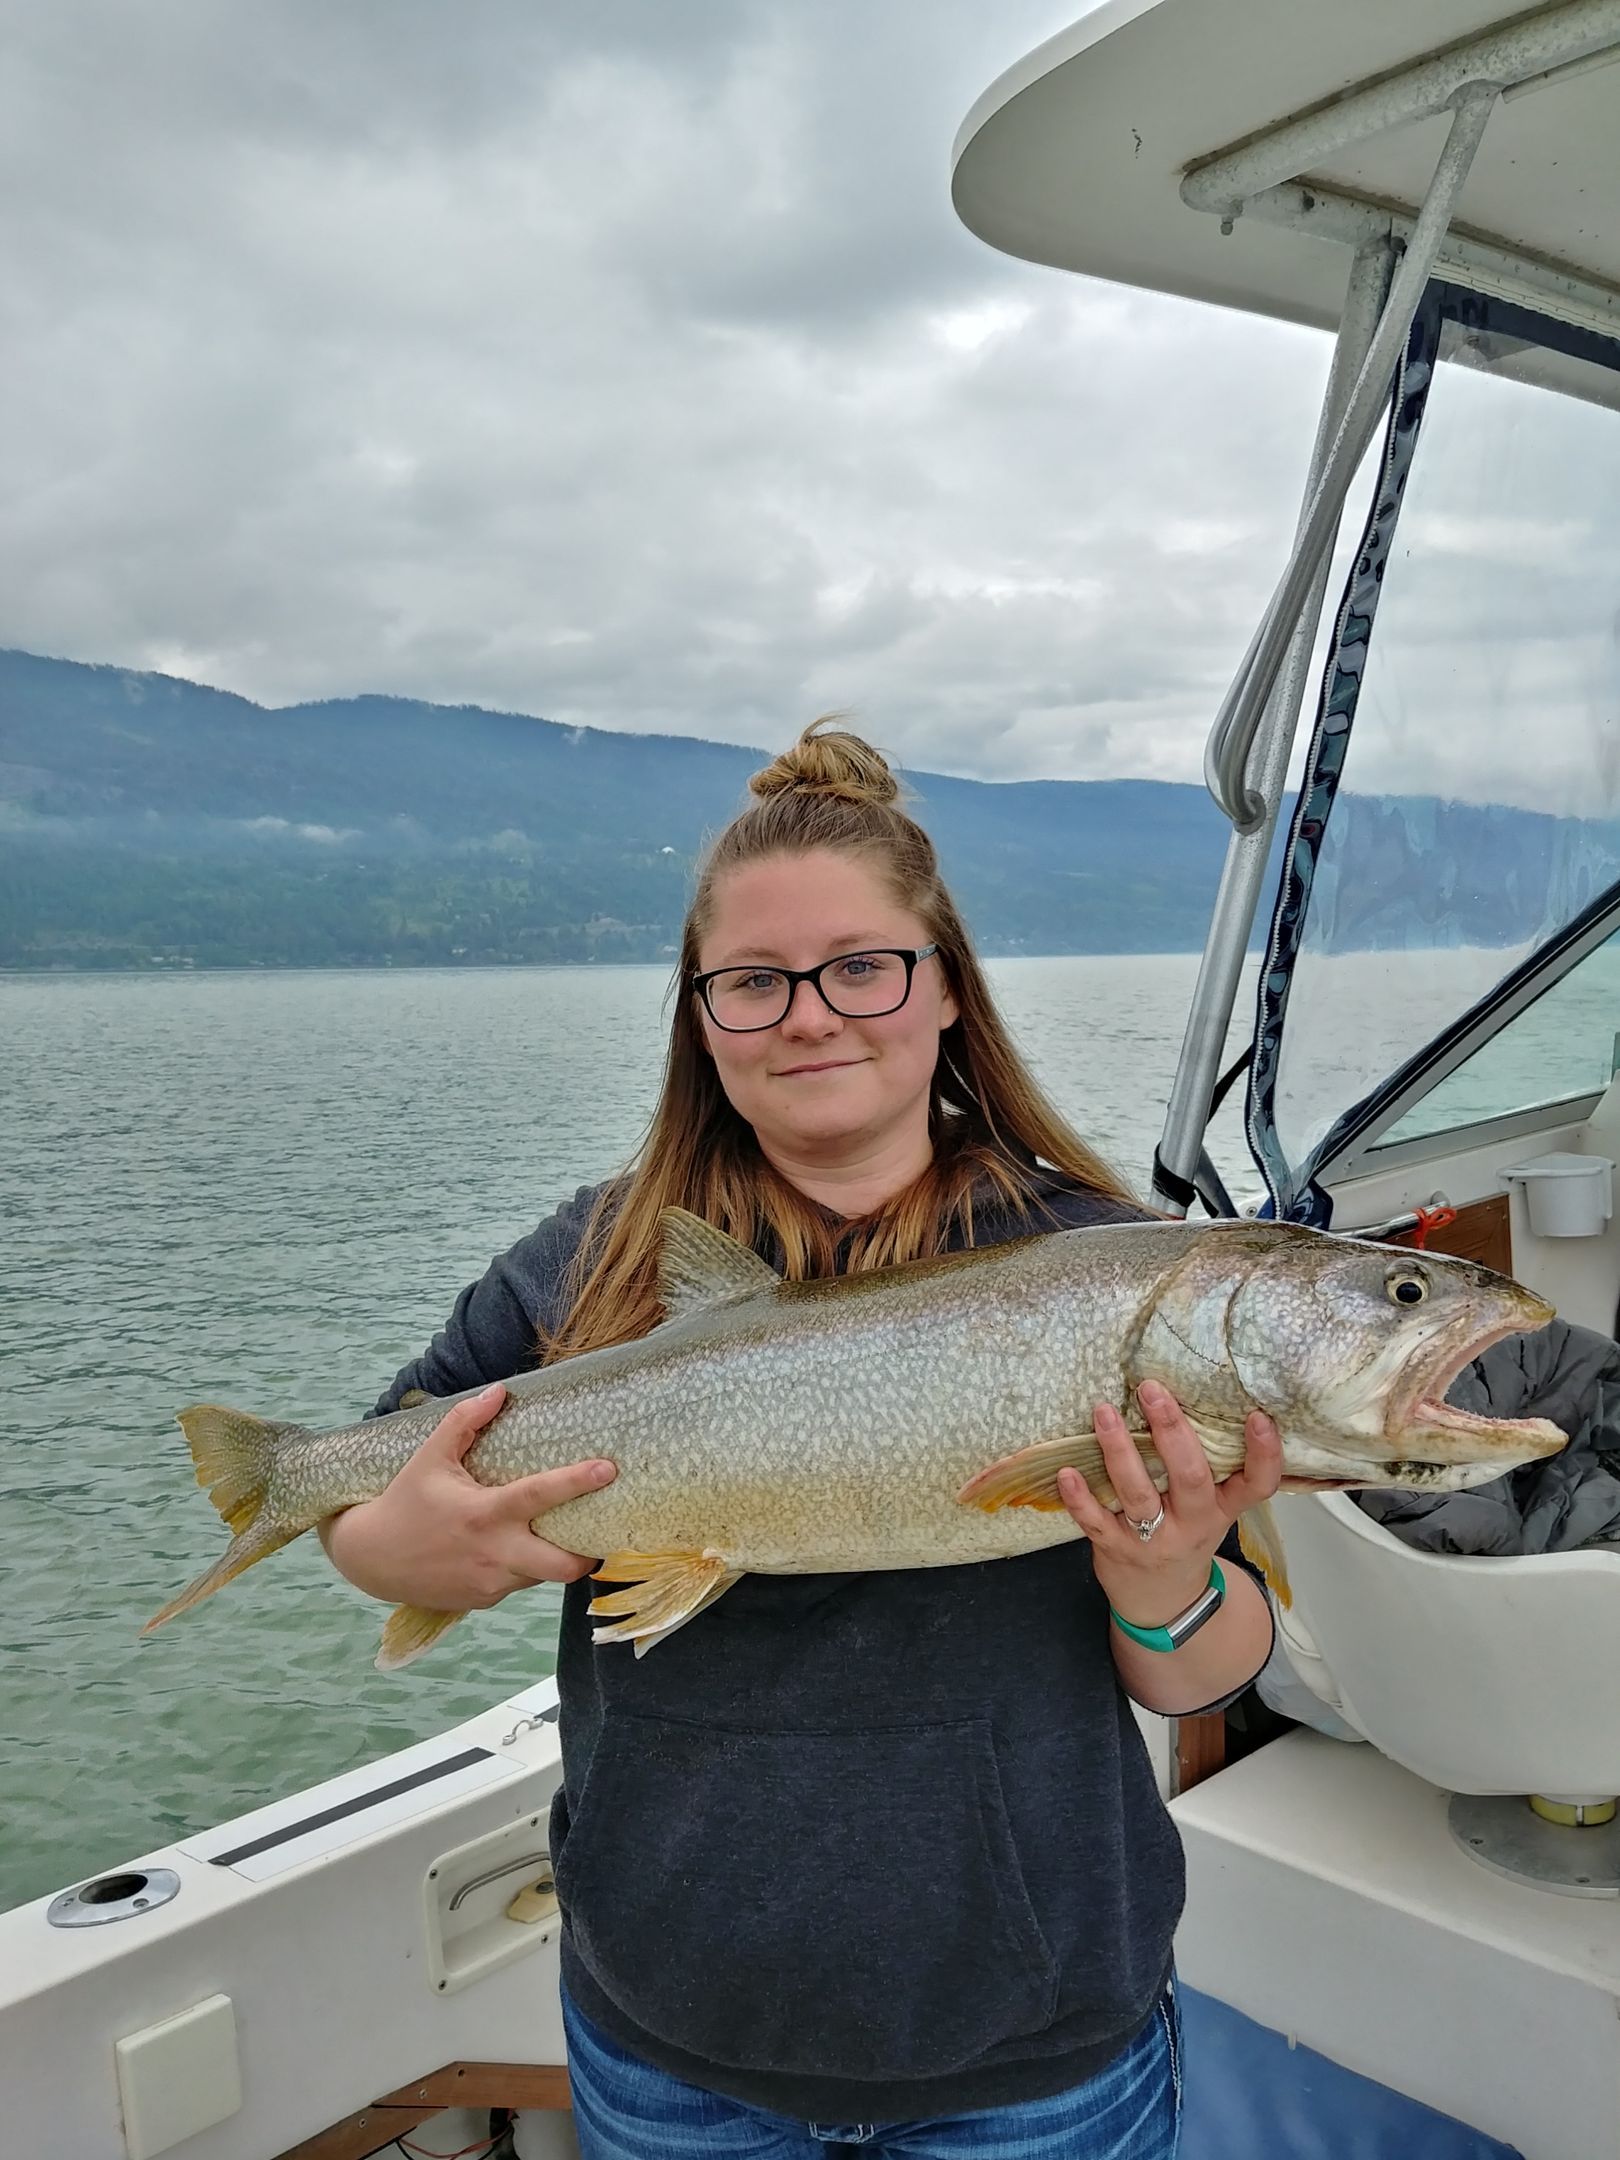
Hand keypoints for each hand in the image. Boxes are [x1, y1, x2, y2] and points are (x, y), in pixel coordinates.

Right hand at [321, 1382, 616, 1610]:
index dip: (577, 1482)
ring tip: (560, 1537)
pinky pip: (519, 1585)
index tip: (608, 1469)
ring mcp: (490, 1582)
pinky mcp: (483, 1601)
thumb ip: (465, 1422)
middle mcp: (493, 1553)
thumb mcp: (429, 1456)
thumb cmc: (404, 1501)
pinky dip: (524, 1570)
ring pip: (543, 1577)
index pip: (539, 1496)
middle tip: (599, 1533)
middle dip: (589, 1555)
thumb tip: (499, 1391)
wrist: (369, 1559)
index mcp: (484, 1512)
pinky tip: (515, 1552)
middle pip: (562, 1566)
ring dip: (555, 1560)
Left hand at [1056, 1381, 1281, 1630]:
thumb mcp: (1210, 1508)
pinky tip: (1066, 1472)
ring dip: (1119, 1451)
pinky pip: (1097, 1523)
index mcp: (1222, 1508)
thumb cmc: (1186, 1535)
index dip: (1263, 1453)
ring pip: (1139, 1495)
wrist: (1163, 1604)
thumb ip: (1207, 1466)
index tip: (1258, 1416)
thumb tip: (1186, 1391)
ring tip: (1104, 1412)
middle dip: (1171, 1432)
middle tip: (1152, 1390)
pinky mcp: (1117, 1550)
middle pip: (1190, 1478)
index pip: (1257, 1484)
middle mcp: (1193, 1524)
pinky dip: (1080, 1499)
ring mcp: (1154, 1541)